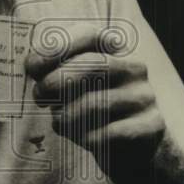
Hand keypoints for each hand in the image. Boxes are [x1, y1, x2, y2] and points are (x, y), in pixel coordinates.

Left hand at [26, 27, 164, 181]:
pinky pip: (107, 132)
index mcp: (115, 51)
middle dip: (55, 82)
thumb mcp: (75, 87)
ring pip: (94, 103)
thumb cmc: (94, 112)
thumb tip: (33, 65)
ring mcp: (144, 96)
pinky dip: (84, 137)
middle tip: (39, 97)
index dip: (56, 47)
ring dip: (66, 115)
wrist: (134, 149)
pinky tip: (82, 138)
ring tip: (60, 121)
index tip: (31, 67)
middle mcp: (134, 68)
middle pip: (90, 65)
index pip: (88, 34)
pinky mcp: (151, 125)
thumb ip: (56, 71)